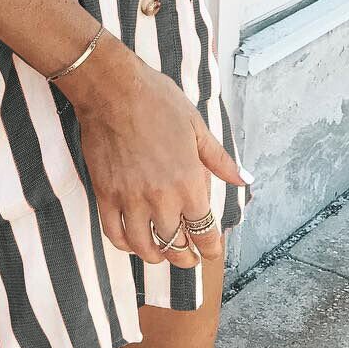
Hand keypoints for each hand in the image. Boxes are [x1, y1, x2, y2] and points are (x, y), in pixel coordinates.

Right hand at [56, 33, 251, 265]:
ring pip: (144, 247)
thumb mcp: (196, 126)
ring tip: (161, 254)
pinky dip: (125, 244)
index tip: (211, 252)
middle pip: (175, 246)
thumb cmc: (157, 101)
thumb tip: (243, 179)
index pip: (204, 231)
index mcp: (188, 182)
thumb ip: (219, 160)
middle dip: (185, 257)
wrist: (113, 90)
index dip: (210, 248)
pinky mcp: (105, 194)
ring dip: (156, 257)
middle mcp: (161, 198)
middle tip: (188, 257)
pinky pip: (114, 233)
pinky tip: (132, 241)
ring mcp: (130, 199)